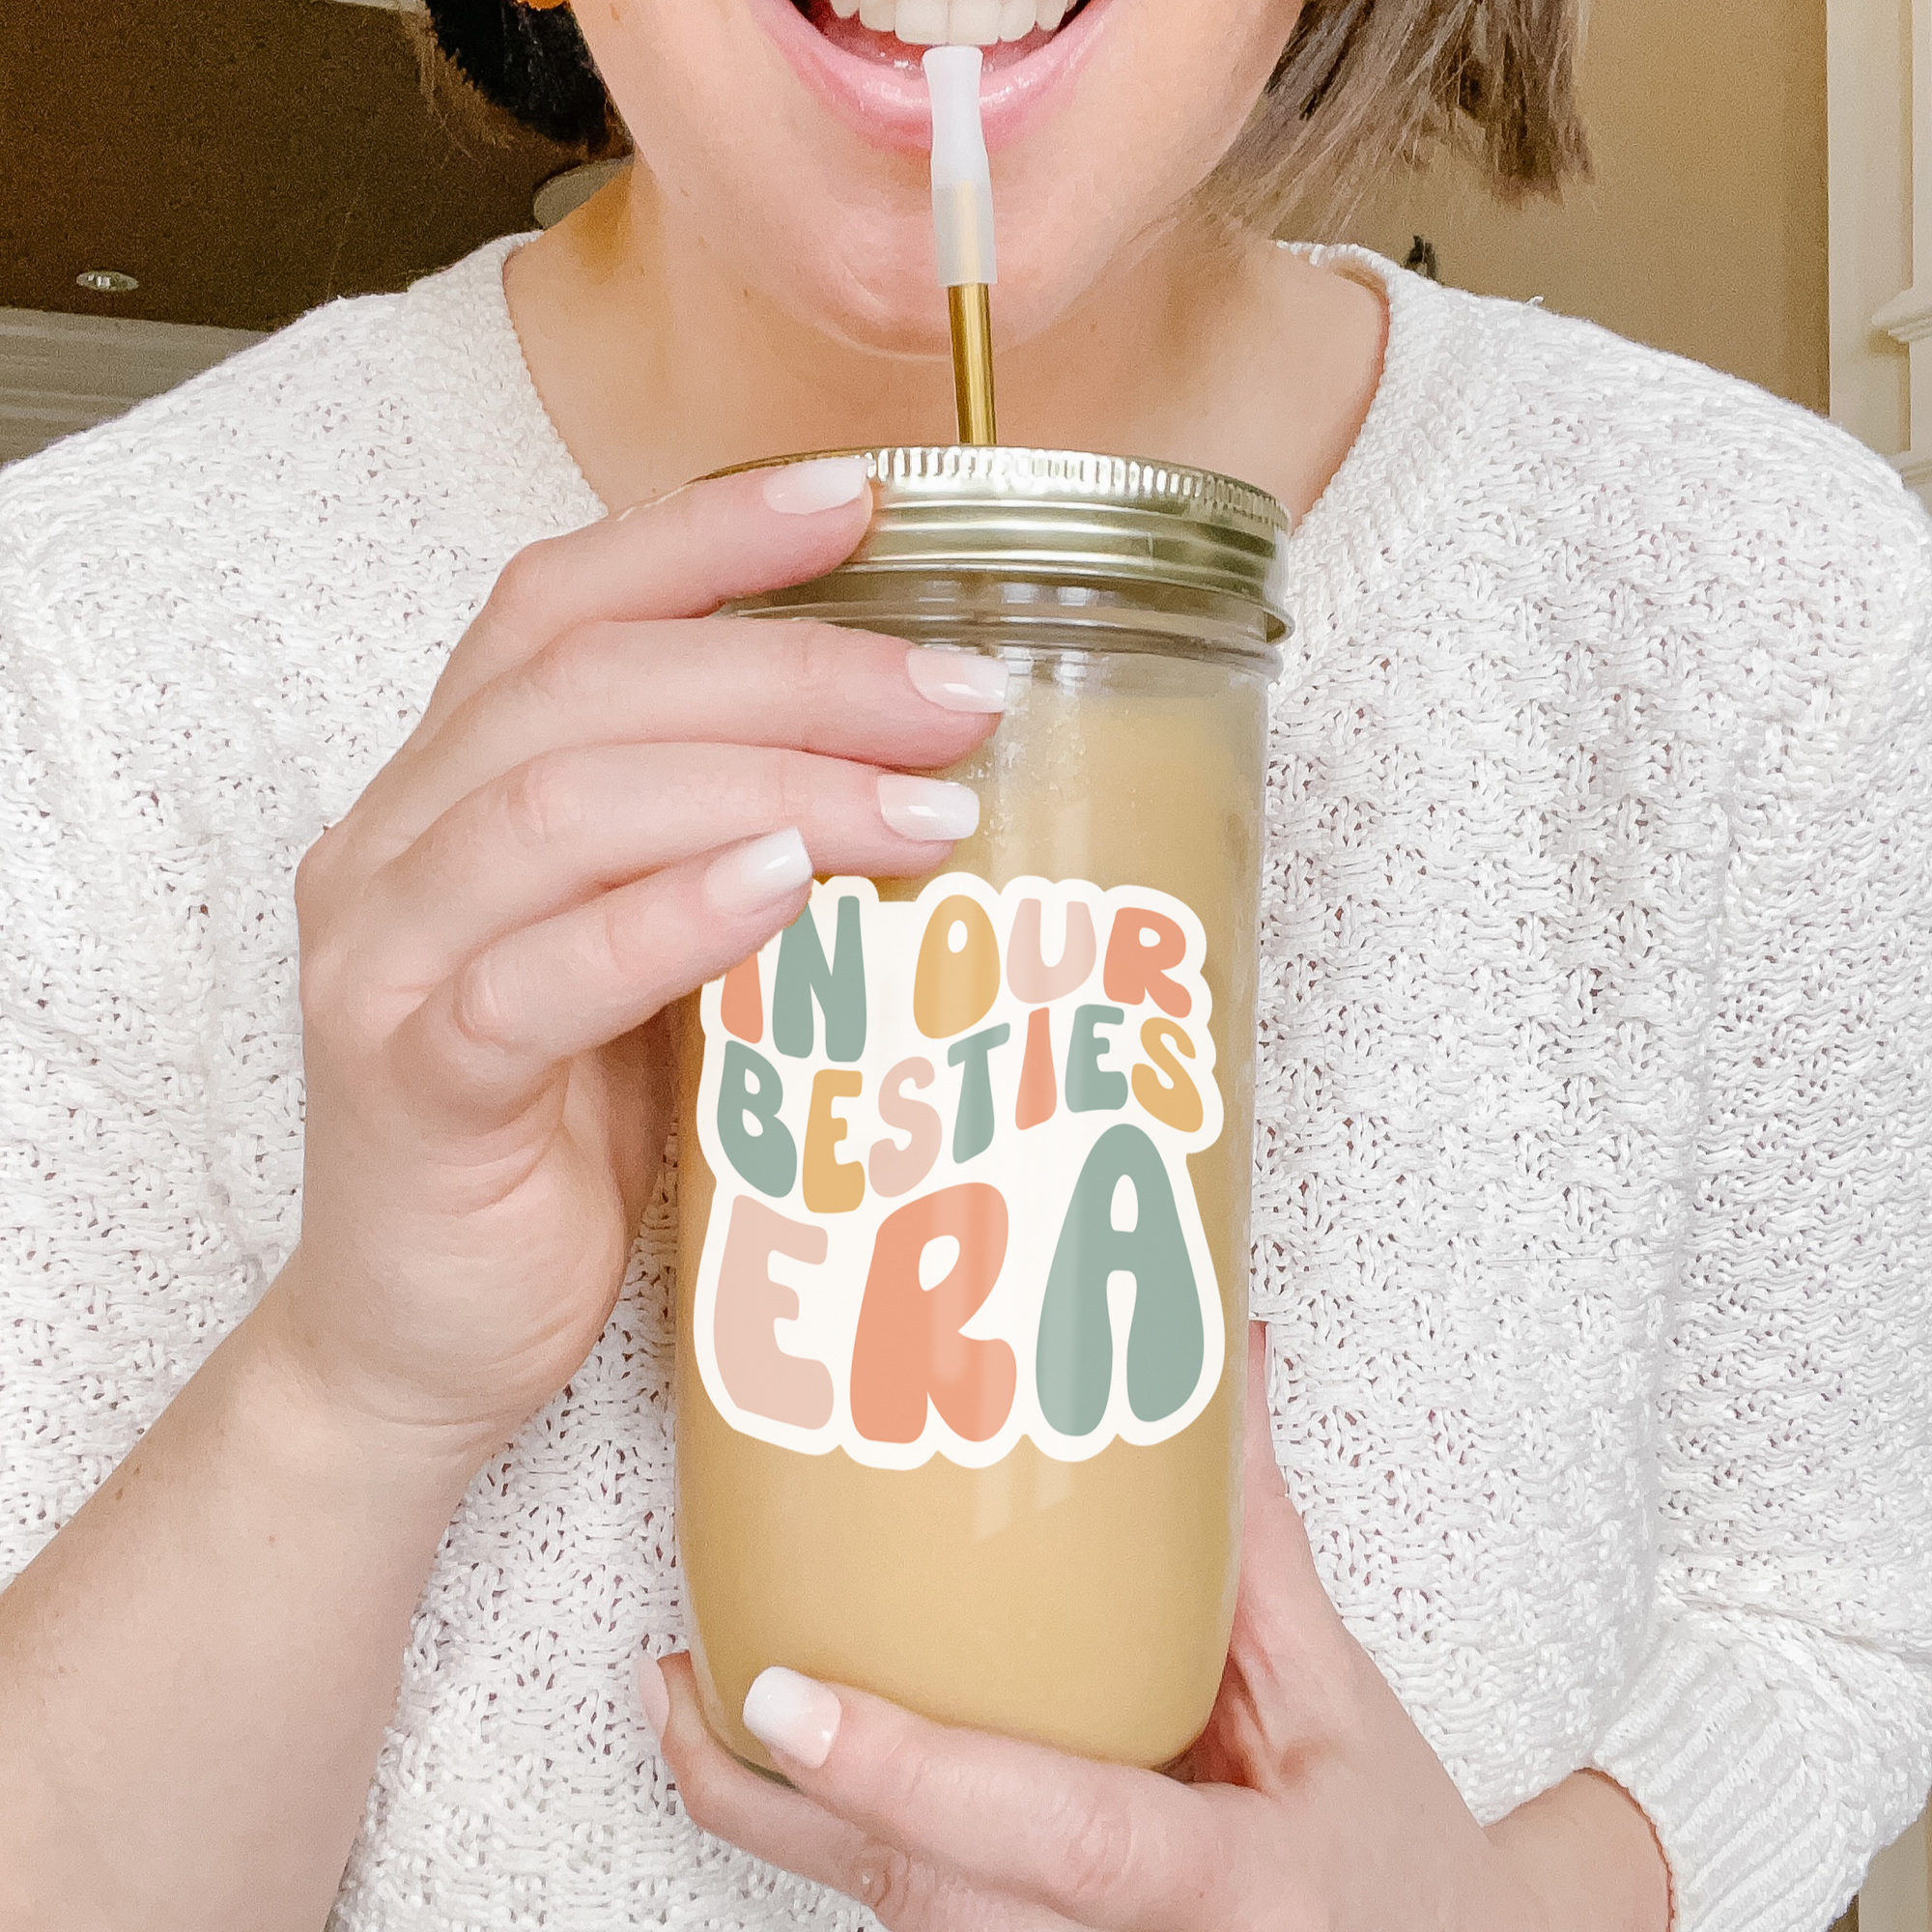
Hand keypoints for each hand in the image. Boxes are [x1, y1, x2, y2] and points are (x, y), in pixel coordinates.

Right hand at [261, 458, 1006, 1469]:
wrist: (424, 1342)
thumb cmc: (561, 1142)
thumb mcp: (653, 970)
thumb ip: (724, 860)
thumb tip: (922, 773)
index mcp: (451, 791)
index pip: (561, 606)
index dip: (703, 538)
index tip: (862, 499)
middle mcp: (397, 847)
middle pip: (585, 687)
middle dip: (791, 668)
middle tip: (959, 694)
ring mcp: (387, 963)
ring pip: (559, 806)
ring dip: (762, 782)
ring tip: (924, 804)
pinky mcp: (409, 1087)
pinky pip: (527, 980)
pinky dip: (664, 917)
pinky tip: (781, 888)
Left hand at [644, 1324, 1670, 1931]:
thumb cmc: (1398, 1864)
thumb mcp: (1339, 1703)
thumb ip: (1258, 1545)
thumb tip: (1225, 1364)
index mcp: (1230, 1888)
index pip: (1053, 1833)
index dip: (913, 1772)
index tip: (788, 1698)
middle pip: (925, 1898)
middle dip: (784, 1805)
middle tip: (670, 1682)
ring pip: (901, 1924)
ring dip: (782, 1826)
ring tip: (686, 1704)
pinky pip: (921, 1927)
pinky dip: (838, 1850)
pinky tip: (782, 1768)